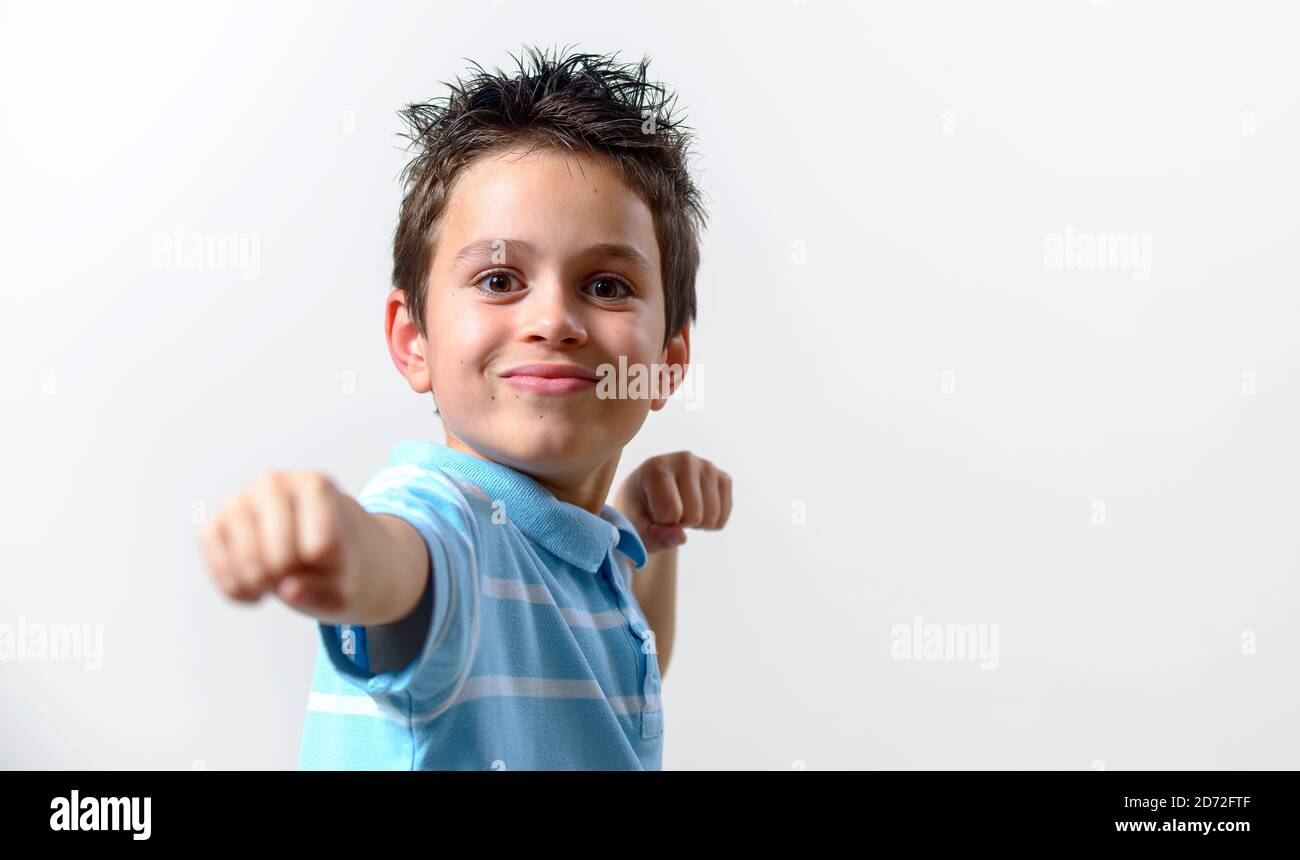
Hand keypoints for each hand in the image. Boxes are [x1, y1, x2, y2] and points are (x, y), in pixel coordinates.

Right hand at [197, 471, 360, 615]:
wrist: (316, 547)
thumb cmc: (335, 560)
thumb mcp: (347, 582)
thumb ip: (325, 592)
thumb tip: (288, 591)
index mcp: (315, 485)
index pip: (321, 547)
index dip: (326, 568)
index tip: (332, 555)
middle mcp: (273, 484)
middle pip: (281, 557)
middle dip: (295, 581)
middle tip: (301, 572)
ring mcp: (238, 502)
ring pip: (246, 564)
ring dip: (264, 587)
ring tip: (280, 580)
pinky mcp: (213, 526)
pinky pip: (219, 569)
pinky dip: (237, 591)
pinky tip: (257, 588)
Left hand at [614, 451, 732, 554]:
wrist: (649, 497)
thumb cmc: (639, 512)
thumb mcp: (637, 528)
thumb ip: (653, 536)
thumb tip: (681, 538)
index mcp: (656, 466)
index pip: (671, 512)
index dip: (662, 524)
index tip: (652, 512)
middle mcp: (685, 459)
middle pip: (694, 516)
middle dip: (680, 524)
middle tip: (668, 513)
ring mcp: (707, 466)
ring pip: (711, 517)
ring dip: (696, 525)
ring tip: (681, 510)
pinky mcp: (723, 477)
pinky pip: (723, 518)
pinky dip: (710, 524)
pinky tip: (696, 510)